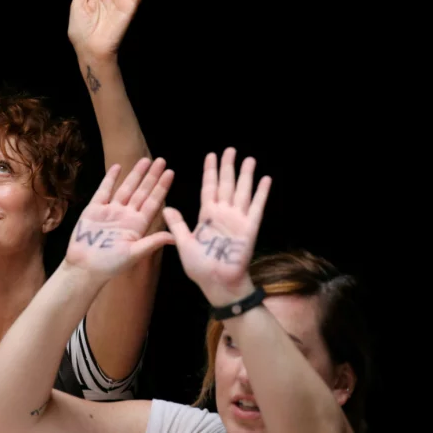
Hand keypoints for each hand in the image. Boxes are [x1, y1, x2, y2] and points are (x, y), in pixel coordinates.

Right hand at [64, 158, 173, 280]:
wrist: (85, 268)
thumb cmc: (110, 265)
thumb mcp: (134, 254)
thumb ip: (152, 242)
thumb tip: (175, 237)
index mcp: (138, 225)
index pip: (153, 202)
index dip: (162, 187)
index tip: (170, 173)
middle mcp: (126, 215)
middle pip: (142, 192)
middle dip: (152, 176)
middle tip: (161, 160)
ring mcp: (111, 211)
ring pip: (126, 188)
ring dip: (135, 174)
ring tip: (146, 160)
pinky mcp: (94, 209)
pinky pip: (104, 190)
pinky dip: (110, 178)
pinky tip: (118, 167)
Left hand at [163, 148, 271, 306]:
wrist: (217, 283)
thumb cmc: (200, 267)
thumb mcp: (184, 243)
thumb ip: (178, 224)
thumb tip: (167, 207)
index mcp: (207, 215)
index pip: (209, 187)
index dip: (210, 171)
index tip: (211, 155)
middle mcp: (223, 214)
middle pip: (226, 184)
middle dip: (228, 167)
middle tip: (230, 149)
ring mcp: (238, 219)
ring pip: (242, 191)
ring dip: (246, 175)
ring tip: (249, 159)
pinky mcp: (250, 228)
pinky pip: (256, 207)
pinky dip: (261, 193)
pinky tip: (265, 179)